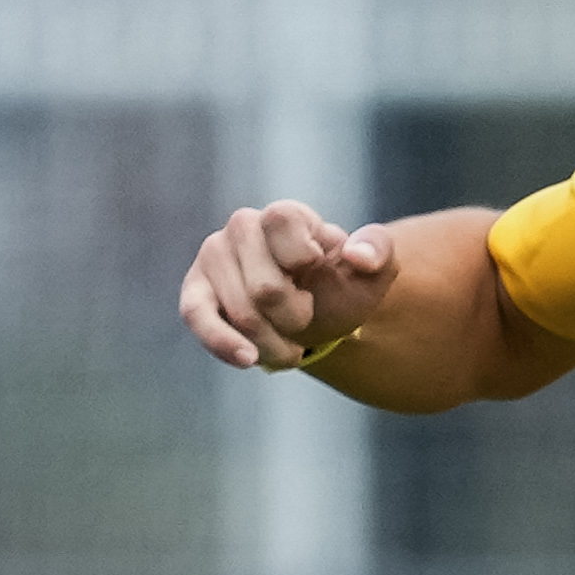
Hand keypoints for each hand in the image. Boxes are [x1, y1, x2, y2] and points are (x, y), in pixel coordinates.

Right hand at [179, 199, 394, 370]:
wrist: (315, 317)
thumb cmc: (339, 288)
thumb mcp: (371, 272)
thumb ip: (378, 252)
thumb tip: (357, 256)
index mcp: (284, 215)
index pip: (282, 222)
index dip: (305, 258)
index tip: (317, 269)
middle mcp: (242, 227)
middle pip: (266, 288)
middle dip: (295, 317)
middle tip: (305, 316)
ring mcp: (213, 258)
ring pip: (241, 314)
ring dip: (274, 344)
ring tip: (291, 347)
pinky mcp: (195, 292)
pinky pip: (197, 317)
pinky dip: (224, 343)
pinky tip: (249, 360)